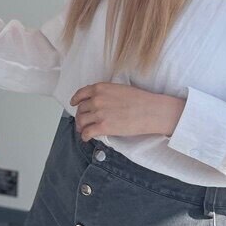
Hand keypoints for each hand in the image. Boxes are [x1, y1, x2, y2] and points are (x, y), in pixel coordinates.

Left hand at [69, 83, 185, 140]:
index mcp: (100, 88)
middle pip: (81, 109)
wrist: (150, 111)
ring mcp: (98, 113)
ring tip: (83, 130)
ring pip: (81, 121)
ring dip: (81, 126)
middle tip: (81, 121)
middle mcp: (96, 100)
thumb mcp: (119, 89)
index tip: (74, 103)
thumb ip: (106, 93)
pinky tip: (86, 138)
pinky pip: (87, 132)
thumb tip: (99, 100)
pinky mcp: (103, 127)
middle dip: (80, 115)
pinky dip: (84, 136)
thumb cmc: (140, 99)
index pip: (81, 94)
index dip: (76, 99)